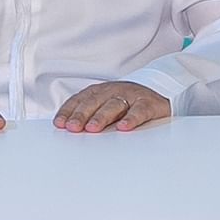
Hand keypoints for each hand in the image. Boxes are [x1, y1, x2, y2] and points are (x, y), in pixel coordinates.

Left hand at [54, 82, 171, 132]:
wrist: (159, 93)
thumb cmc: (127, 103)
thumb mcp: (106, 105)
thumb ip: (90, 114)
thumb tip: (68, 128)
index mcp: (99, 92)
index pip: (80, 100)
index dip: (69, 111)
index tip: (60, 123)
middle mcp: (112, 91)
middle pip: (94, 102)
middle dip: (81, 115)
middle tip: (73, 127)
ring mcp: (130, 96)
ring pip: (113, 105)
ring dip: (102, 117)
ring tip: (93, 128)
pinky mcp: (148, 103)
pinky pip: (139, 111)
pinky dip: (131, 118)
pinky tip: (124, 127)